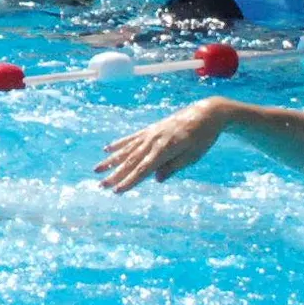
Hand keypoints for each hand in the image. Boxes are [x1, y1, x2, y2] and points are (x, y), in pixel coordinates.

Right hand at [94, 100, 230, 191]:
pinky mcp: (151, 129)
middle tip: (100, 185)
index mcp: (165, 149)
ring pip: (127, 149)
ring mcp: (151, 133)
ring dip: (111, 160)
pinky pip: (132, 137)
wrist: (206, 113)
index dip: (129, 181)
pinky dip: (119, 144)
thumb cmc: (203, 138)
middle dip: (115, 174)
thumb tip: (156, 179)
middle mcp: (154, 140)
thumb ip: (173, 167)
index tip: (116, 191)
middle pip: (131, 160)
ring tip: (97, 169)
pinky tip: (107, 149)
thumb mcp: (193, 156)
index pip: (143, 169)